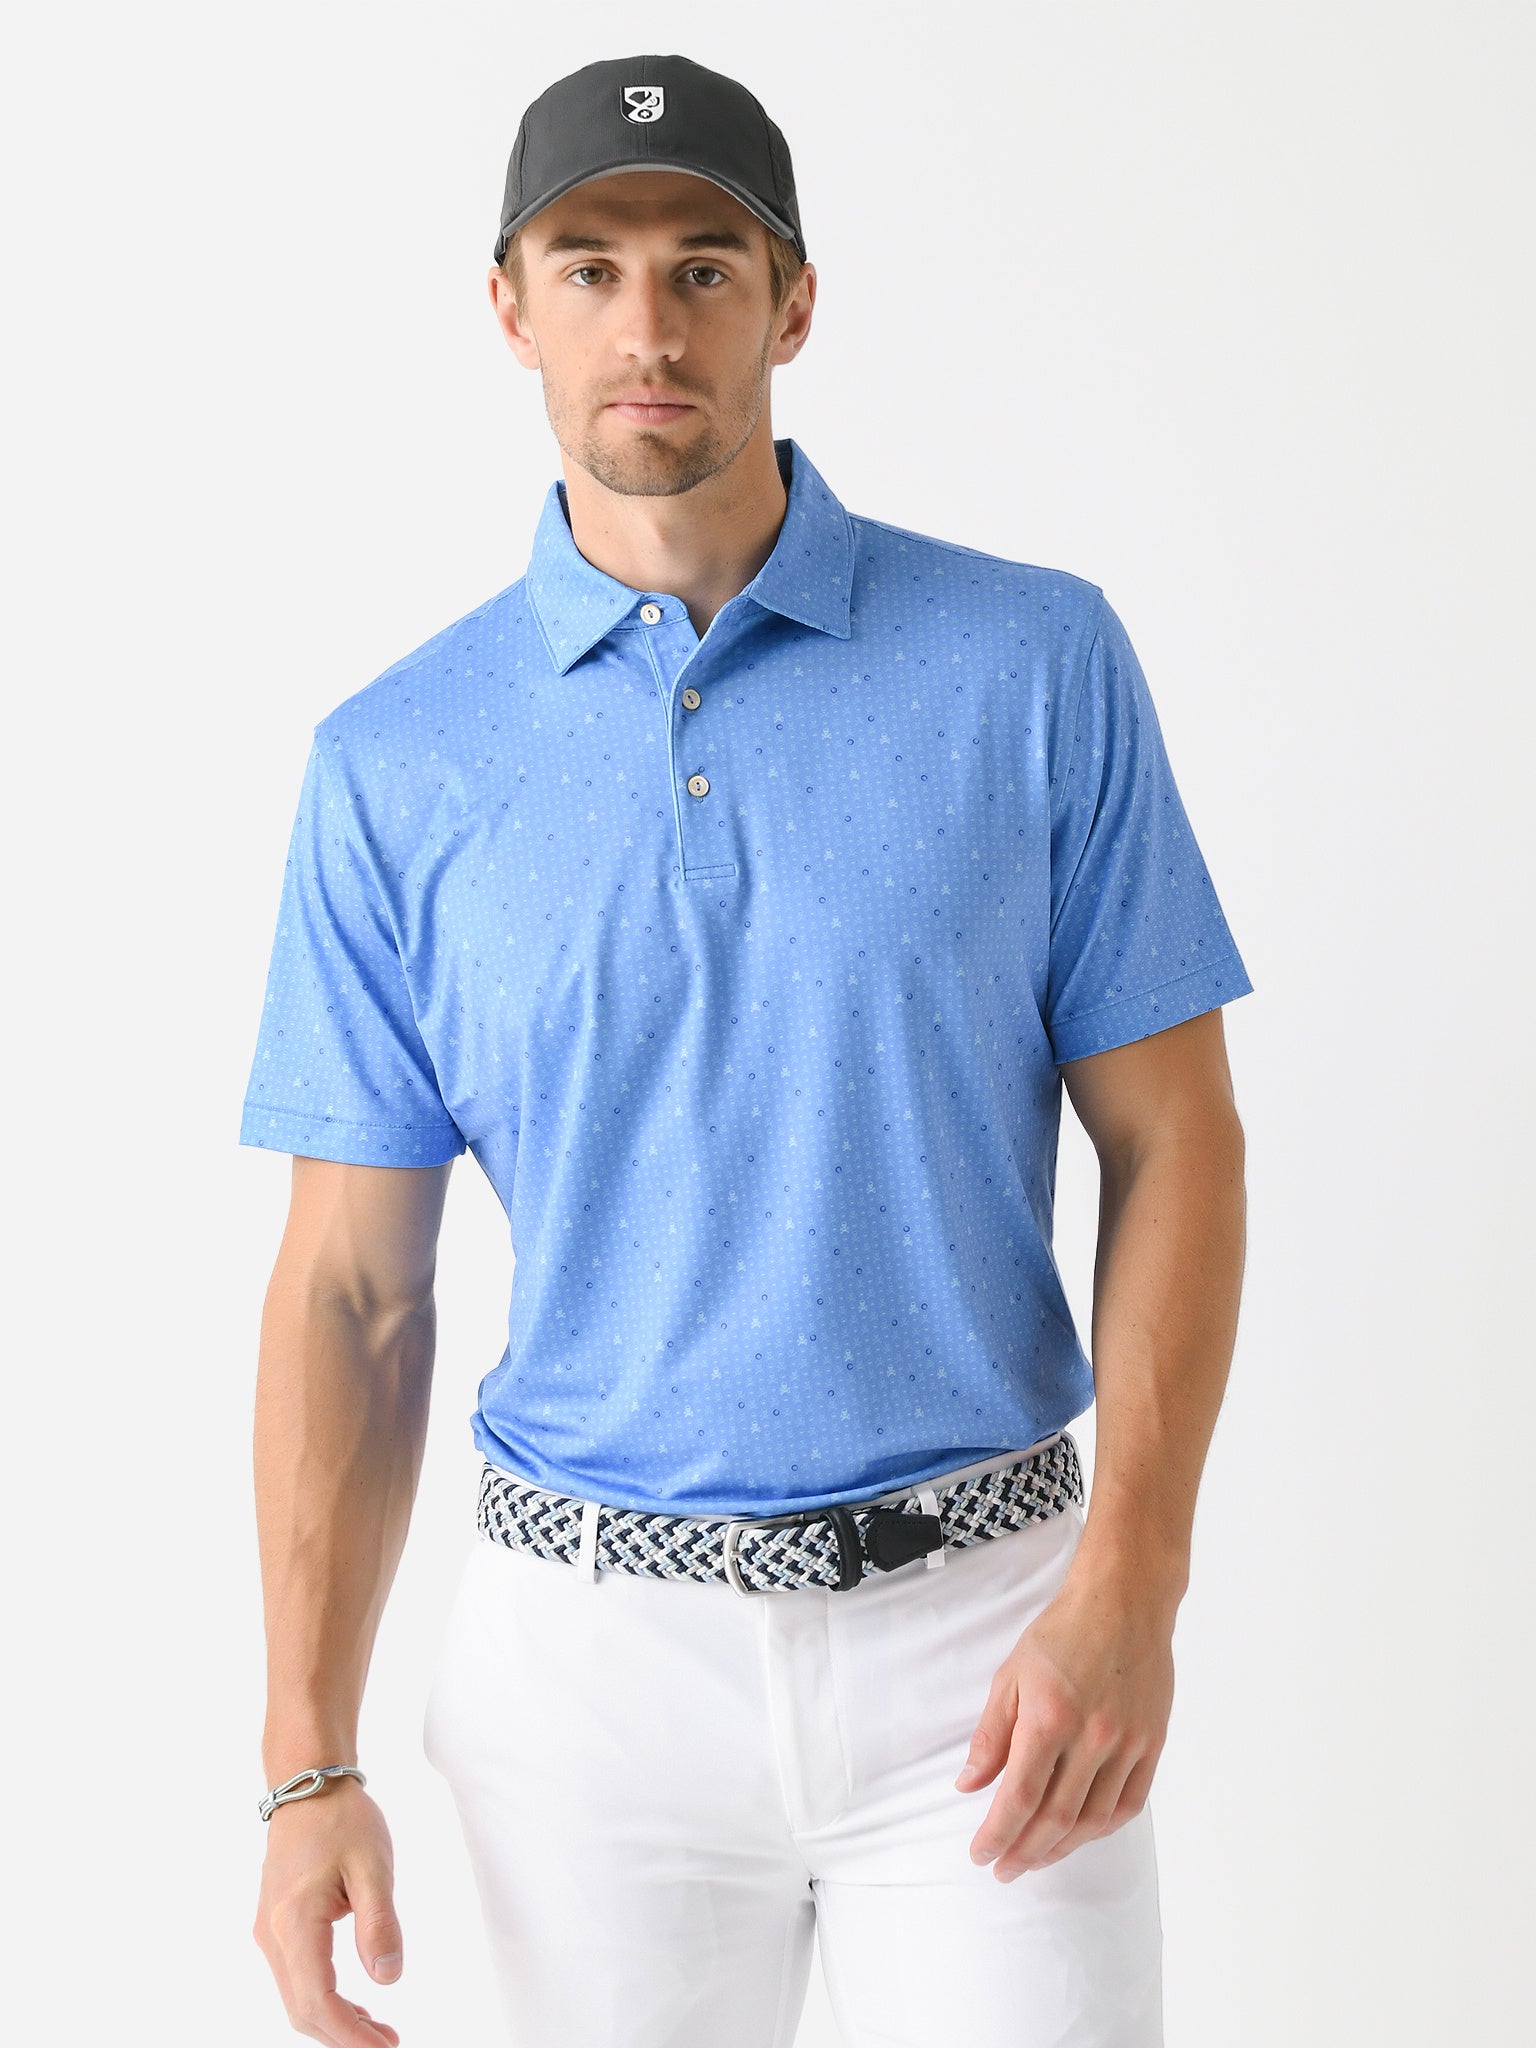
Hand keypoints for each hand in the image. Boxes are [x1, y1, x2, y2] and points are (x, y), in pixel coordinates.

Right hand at [253, 1776, 403, 2044]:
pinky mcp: (276, 1925)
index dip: (349, 2035)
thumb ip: (379, 1923)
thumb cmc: (341, 1819)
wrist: (307, 1785)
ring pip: (296, 1997)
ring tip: (378, 2031)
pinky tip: (356, 2003)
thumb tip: (388, 1978)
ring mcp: (269, 1931)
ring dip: (334, 2021)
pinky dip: (324, 1999)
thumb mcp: (373, 1866)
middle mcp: (272, 1934)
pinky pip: (295, 1977)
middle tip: (388, 2043)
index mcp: (294, 1922)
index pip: (316, 2001)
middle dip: (343, 2035)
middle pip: (301, 2009)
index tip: (384, 2047)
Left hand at [954, 1566, 1175, 1879]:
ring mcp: (1127, 1743)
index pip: (1019, 1796)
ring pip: (1093, 1820)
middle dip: (1024, 1852)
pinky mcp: (1152, 1744)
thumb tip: (969, 1785)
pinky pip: (1128, 1803)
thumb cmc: (1062, 1633)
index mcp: (1050, 1717)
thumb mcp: (1011, 1675)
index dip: (998, 1833)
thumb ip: (990, 1735)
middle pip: (1055, 1818)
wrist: (1124, 1603)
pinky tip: (1080, 1836)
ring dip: (1061, 1849)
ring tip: (1035, 1858)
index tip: (981, 1854)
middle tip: (1003, 1869)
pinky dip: (1102, 1829)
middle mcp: (1092, 1737)